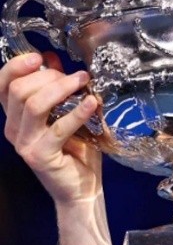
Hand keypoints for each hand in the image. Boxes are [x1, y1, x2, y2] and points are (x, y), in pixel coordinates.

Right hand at [1, 52, 101, 204]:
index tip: (39, 56)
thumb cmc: (76, 148)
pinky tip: (92, 102)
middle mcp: (14, 129)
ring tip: (84, 81)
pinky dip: (77, 111)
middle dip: (49, 76)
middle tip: (78, 76)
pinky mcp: (40, 156)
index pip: (2, 85)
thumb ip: (57, 88)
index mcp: (16, 116)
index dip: (16, 66)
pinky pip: (58, 127)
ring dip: (62, 88)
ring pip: (34, 105)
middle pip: (19, 90)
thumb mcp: (66, 112)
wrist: (81, 187)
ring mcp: (25, 143)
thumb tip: (52, 58)